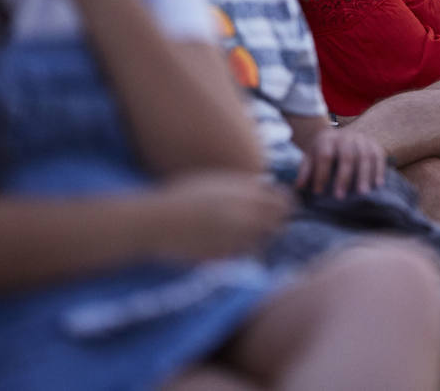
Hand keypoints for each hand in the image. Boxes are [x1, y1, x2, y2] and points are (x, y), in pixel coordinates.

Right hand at [149, 172, 291, 262]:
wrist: (156, 221)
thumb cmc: (182, 197)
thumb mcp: (215, 182)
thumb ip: (243, 186)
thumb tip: (264, 186)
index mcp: (244, 194)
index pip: (283, 201)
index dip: (283, 205)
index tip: (276, 208)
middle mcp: (244, 215)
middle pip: (278, 223)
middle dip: (274, 224)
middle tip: (265, 225)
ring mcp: (235, 237)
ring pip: (263, 241)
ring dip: (259, 239)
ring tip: (243, 235)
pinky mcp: (225, 256)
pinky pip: (244, 256)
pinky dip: (242, 252)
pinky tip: (229, 247)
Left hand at [296, 127, 387, 197]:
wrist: (337, 135)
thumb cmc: (322, 151)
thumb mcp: (310, 157)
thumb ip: (306, 171)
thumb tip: (300, 187)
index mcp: (327, 138)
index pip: (325, 156)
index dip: (321, 174)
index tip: (319, 192)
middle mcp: (346, 136)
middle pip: (347, 156)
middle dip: (344, 177)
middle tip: (341, 196)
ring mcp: (362, 139)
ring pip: (365, 156)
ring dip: (365, 176)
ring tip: (362, 193)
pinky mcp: (374, 143)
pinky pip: (379, 156)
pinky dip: (379, 170)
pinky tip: (377, 184)